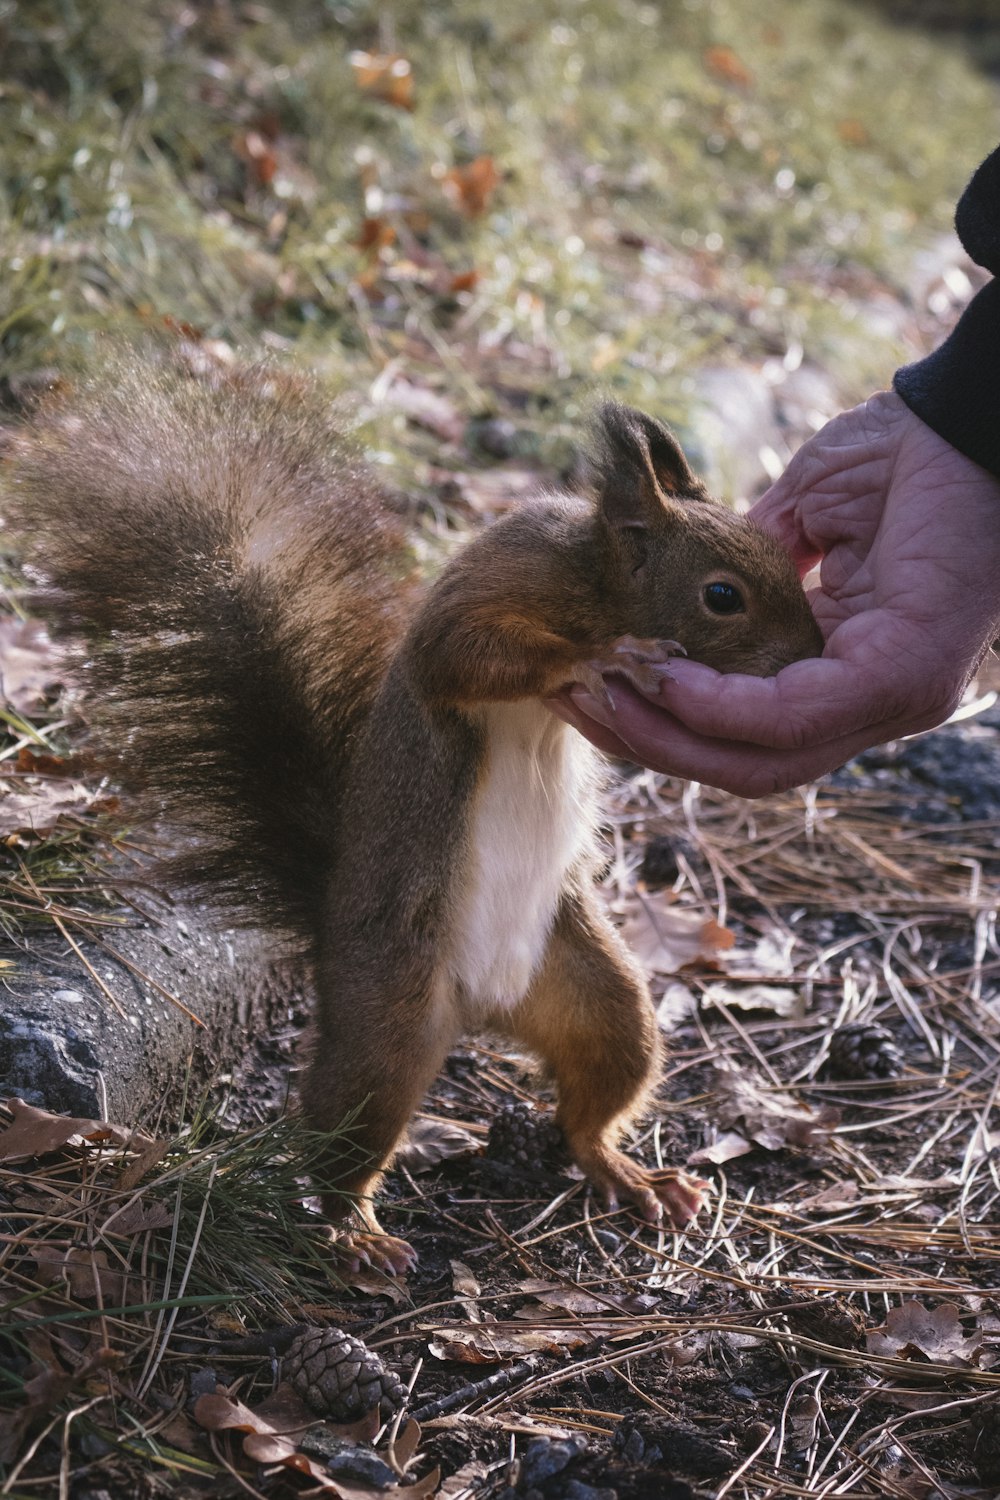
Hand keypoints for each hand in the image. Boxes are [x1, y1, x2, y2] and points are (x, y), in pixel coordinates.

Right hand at [550, 392, 999, 795]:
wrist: (972, 413)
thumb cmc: (905, 458)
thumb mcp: (799, 520)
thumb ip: (740, 572)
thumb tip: (675, 597)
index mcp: (850, 672)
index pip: (747, 733)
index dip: (663, 723)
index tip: (593, 685)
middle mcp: (870, 704)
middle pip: (744, 765)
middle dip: (651, 744)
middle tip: (576, 703)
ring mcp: (890, 701)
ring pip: (760, 762)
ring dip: (667, 736)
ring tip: (602, 696)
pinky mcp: (899, 679)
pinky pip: (789, 717)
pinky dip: (716, 706)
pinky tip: (663, 673)